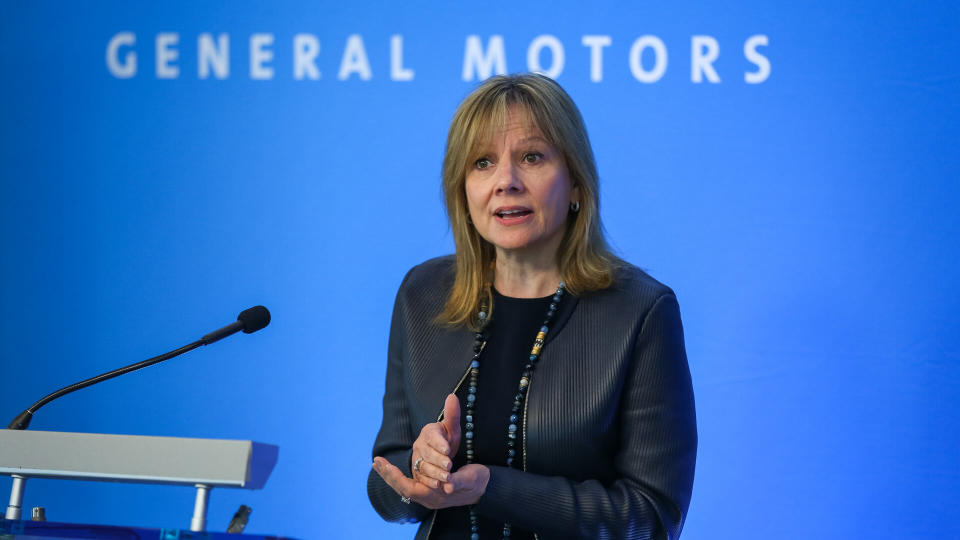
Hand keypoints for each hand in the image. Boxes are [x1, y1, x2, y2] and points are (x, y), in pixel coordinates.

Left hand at [372, 458, 489, 509]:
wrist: (485, 488)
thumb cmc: (477, 482)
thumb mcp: (470, 479)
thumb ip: (458, 481)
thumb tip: (448, 484)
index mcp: (436, 497)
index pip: (410, 489)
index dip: (396, 478)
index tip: (386, 466)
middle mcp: (429, 498)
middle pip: (402, 489)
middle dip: (388, 475)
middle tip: (376, 461)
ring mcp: (428, 494)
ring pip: (403, 486)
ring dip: (391, 474)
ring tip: (379, 462)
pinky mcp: (430, 488)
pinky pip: (409, 483)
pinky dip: (399, 475)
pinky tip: (392, 468)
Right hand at [412, 394, 461, 488]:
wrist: (441, 456)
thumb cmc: (448, 440)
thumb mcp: (452, 429)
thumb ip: (452, 414)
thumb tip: (452, 396)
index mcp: (428, 432)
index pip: (432, 436)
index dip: (439, 443)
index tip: (448, 449)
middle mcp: (420, 445)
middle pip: (427, 453)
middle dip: (438, 460)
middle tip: (449, 466)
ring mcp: (417, 459)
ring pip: (423, 466)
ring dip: (434, 473)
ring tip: (446, 478)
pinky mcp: (416, 473)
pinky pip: (421, 477)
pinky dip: (430, 482)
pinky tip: (439, 485)